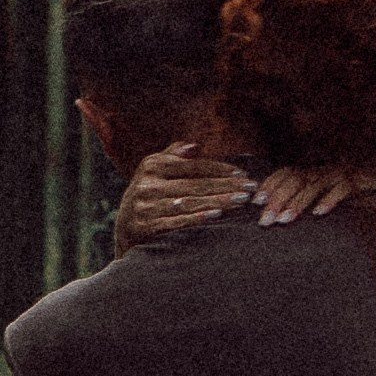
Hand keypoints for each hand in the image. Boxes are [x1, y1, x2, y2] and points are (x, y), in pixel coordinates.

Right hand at [115, 146, 251, 254]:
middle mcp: (146, 184)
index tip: (243, 174)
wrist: (125, 229)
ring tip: (240, 201)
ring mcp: (144, 206)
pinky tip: (217, 216)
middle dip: (226, 186)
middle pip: (194, 184)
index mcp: (152, 165)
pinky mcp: (144, 226)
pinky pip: (176, 221)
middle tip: (250, 189)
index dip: (220, 169)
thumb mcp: (155, 172)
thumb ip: (173, 156)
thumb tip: (195, 146)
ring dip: (218, 201)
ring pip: (189, 202)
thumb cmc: (150, 195)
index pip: (193, 166)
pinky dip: (197, 218)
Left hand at [255, 164, 375, 225]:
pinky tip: (319, 214)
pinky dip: (329, 200)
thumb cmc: (369, 178)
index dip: (270, 184)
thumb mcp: (339, 184)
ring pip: (313, 185)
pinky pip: (342, 188)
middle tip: (263, 219)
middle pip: (295, 180)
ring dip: (297, 203)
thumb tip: (299, 206)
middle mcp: (327, 164)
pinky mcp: (360, 176)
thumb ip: (320, 189)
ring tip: (283, 221)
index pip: (288, 171)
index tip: (256, 201)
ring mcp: (343, 169)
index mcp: (319, 164)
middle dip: (277, 200)